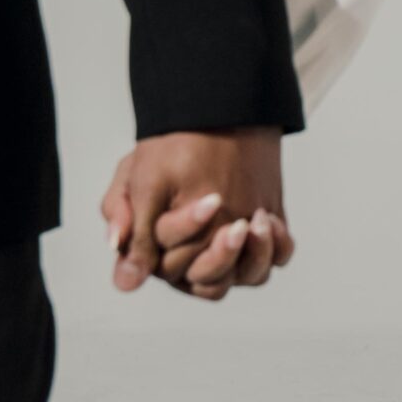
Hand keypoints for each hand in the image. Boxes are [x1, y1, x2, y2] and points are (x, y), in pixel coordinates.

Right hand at [100, 127, 293, 303]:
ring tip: (261, 221)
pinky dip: (277, 248)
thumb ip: (127, 223)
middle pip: (210, 280)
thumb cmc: (167, 151)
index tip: (209, 202)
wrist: (209, 120)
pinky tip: (273, 221)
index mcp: (159, 255)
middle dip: (224, 254)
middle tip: (238, 226)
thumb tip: (124, 281)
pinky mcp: (258, 245)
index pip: (173, 266)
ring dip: (256, 256)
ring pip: (247, 278)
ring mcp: (230, 257)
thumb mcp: (138, 178)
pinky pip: (275, 260)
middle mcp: (194, 264)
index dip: (189, 234)